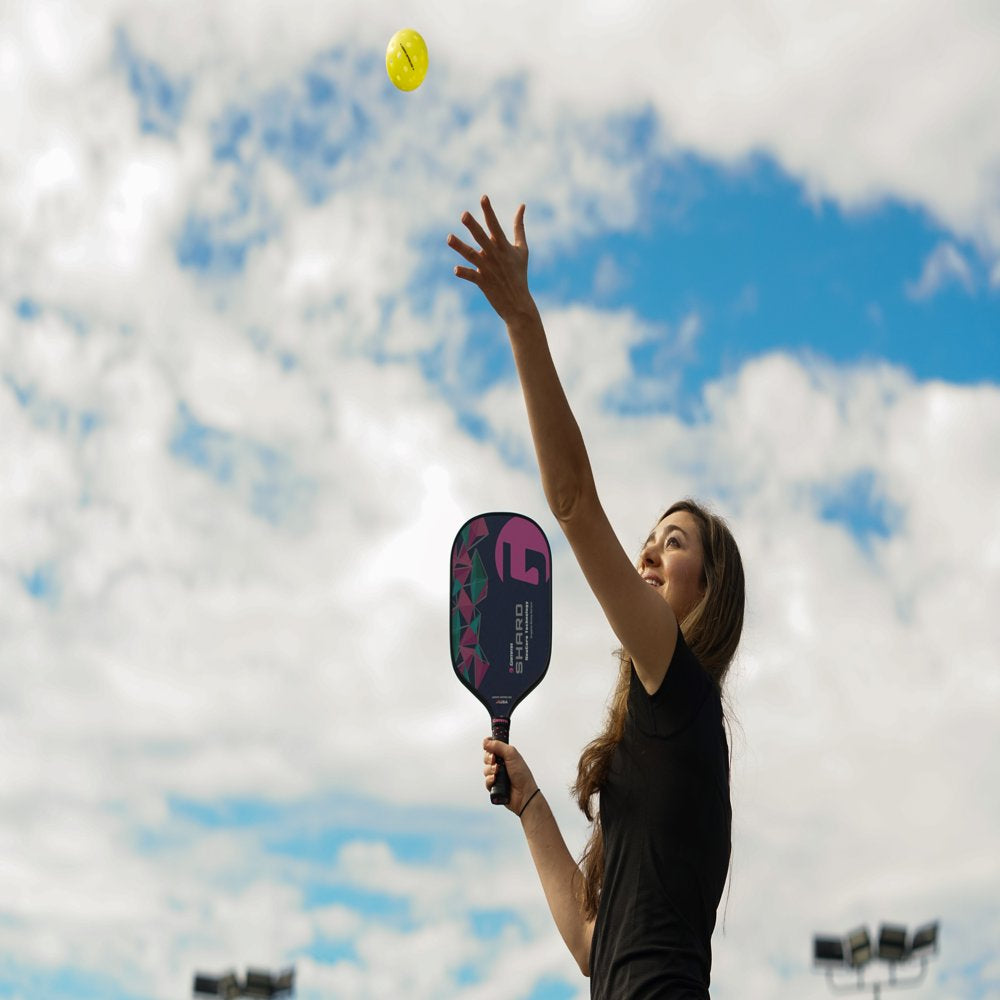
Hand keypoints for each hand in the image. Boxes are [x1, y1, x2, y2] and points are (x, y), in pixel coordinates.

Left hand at [447, 196, 538, 325]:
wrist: (518, 303)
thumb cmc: (519, 273)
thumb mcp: (522, 249)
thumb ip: (519, 227)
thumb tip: (521, 205)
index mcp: (504, 246)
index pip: (495, 226)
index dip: (489, 211)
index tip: (483, 197)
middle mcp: (495, 255)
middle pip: (482, 238)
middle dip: (473, 226)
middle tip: (463, 214)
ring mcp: (489, 269)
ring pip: (472, 255)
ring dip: (460, 247)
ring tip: (448, 238)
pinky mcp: (483, 282)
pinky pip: (472, 276)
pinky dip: (464, 273)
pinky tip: (455, 269)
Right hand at [483, 736, 537, 815]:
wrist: (524, 794)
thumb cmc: (522, 774)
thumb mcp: (512, 755)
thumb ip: (498, 746)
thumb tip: (485, 741)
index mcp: (506, 755)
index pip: (493, 747)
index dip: (488, 745)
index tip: (487, 745)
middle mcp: (501, 764)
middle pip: (487, 757)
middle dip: (488, 758)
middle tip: (494, 759)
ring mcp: (497, 775)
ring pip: (485, 769)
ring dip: (490, 770)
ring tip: (498, 772)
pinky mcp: (494, 786)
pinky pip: (486, 781)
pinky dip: (489, 780)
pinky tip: (495, 780)